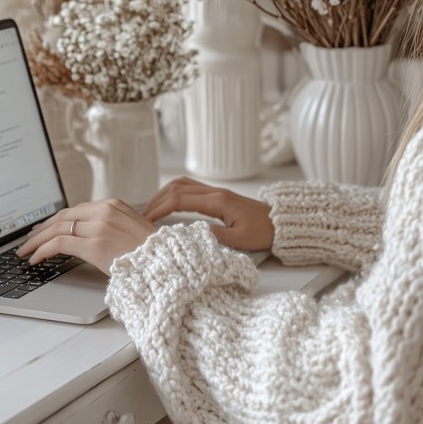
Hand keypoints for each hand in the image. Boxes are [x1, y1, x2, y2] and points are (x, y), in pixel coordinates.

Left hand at [16, 199, 155, 275]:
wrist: (167, 266)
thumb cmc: (153, 257)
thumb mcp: (132, 234)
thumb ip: (113, 229)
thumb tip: (91, 239)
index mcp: (115, 205)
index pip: (76, 210)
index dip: (56, 221)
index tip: (45, 230)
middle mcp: (105, 210)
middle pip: (63, 216)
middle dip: (42, 229)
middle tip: (29, 240)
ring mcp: (100, 226)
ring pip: (57, 228)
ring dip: (37, 241)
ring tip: (26, 251)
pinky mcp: (94, 243)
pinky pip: (59, 243)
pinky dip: (42, 250)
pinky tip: (35, 259)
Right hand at [144, 177, 273, 251]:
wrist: (281, 222)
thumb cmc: (263, 232)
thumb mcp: (240, 240)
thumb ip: (214, 236)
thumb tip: (188, 235)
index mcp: (218, 201)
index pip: (180, 199)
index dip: (160, 209)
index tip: (146, 221)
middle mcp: (214, 192)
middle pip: (177, 188)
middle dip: (156, 200)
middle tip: (142, 217)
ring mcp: (216, 191)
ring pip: (182, 184)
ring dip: (163, 194)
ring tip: (151, 209)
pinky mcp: (217, 195)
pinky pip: (190, 187)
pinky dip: (174, 193)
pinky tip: (168, 204)